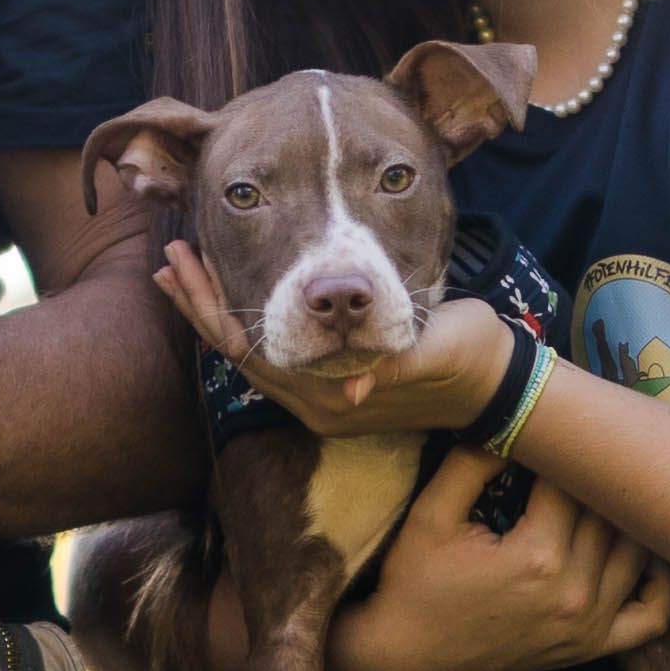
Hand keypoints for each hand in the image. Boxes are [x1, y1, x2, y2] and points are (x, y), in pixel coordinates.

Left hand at [154, 250, 518, 439]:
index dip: (213, 310)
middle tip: (169, 262)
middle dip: (201, 308)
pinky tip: (232, 301)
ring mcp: (322, 402)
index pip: (252, 355)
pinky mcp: (331, 390)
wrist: (500, 385)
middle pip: (238, 357)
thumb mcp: (434, 354)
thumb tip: (353, 387)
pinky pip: (273, 358)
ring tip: (185, 275)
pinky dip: (246, 326)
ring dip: (216, 317)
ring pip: (251, 358)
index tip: (186, 265)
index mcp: (334, 402)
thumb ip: (391, 370)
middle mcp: (317, 408)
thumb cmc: (470, 357)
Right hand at [328, 444, 669, 670]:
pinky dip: (659, 582)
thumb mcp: (430, 515)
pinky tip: (639, 552)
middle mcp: (574, 593)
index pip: (573, 484)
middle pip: (608, 513)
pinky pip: (652, 616)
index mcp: (537, 556)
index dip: (560, 456)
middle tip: (578, 456)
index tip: (550, 439)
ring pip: (636, 551)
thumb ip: (472, 464)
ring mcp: (589, 625)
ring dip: (624, 518)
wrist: (406, 657)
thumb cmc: (415, 583)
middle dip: (592, 480)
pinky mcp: (591, 647)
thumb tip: (510, 421)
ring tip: (600, 494)